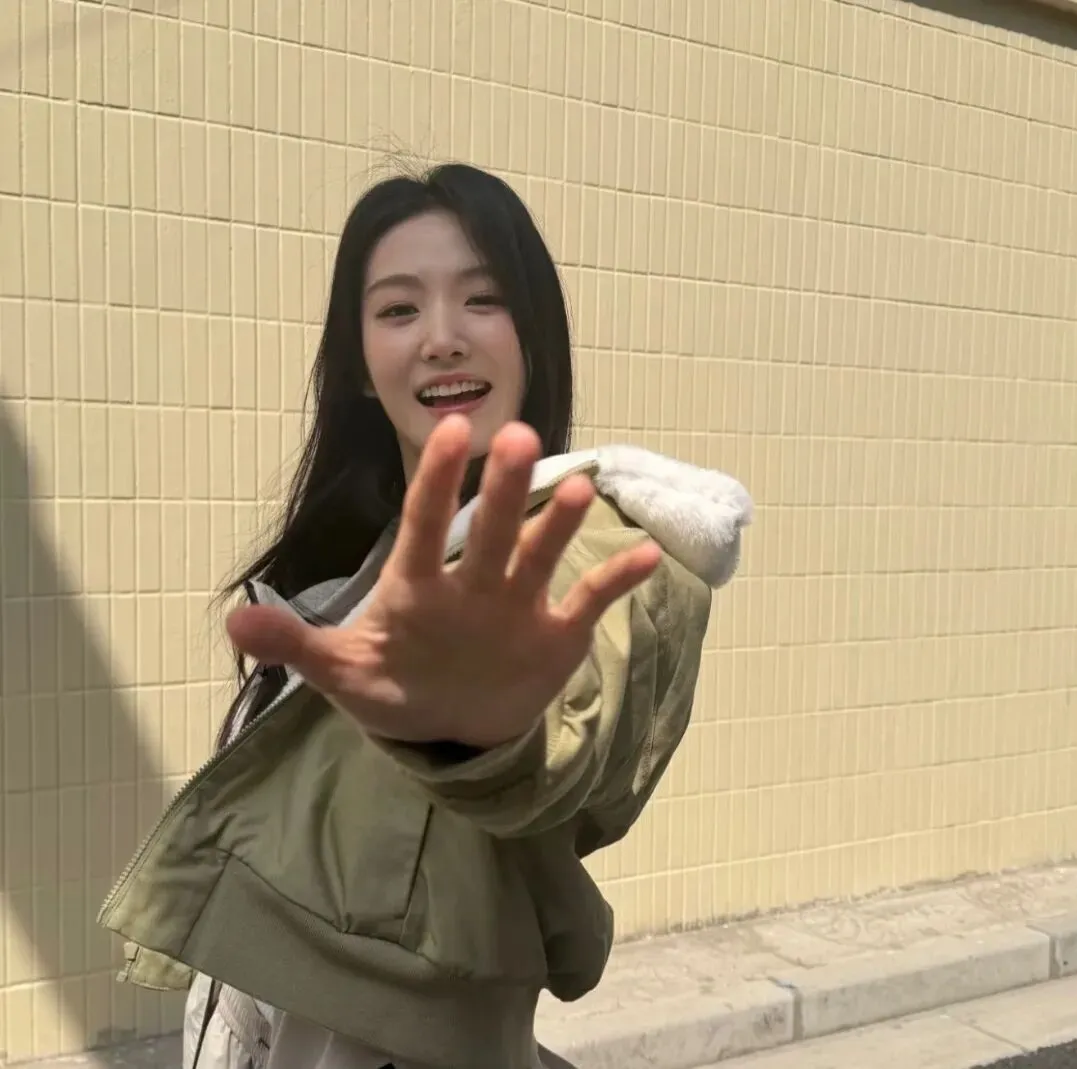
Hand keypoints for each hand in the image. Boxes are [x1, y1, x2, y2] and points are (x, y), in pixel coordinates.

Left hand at [225, 417, 660, 748]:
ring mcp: (518, 605)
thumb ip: (297, 645)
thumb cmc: (393, 686)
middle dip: (503, 490)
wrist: (451, 725)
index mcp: (418, 588)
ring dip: (560, 525)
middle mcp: (473, 584)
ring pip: (541, 555)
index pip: (424, 525)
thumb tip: (233, 618)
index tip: (452, 429)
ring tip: (584, 488)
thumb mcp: (341, 672)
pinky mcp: (554, 634)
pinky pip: (588, 601)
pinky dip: (616, 581)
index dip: (435, 481)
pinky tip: (647, 558)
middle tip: (518, 437)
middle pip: (490, 531)